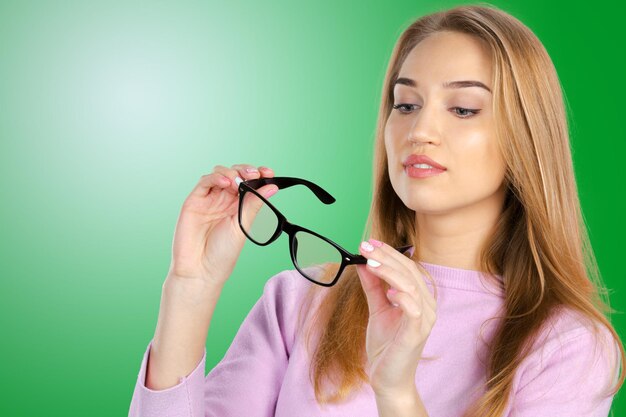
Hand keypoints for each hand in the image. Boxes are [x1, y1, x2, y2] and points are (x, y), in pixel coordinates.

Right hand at [166, 164, 277, 286]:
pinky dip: (215, 177)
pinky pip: (204, 182)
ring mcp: (208, 200)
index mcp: (238, 206)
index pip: (249, 183)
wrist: (201, 270)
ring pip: (219, 173)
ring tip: (238, 181)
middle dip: (246, 170)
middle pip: (235, 174)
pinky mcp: (194, 201)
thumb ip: (254, 204)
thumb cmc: (222, 253)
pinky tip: (226, 181)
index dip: (259, 175)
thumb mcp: (243, 226)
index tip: (269, 173)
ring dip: (231, 172)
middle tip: (255, 174)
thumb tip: (272, 187)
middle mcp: (223, 200)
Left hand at [356, 238, 436, 397]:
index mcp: (419, 297)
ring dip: (390, 272)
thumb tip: (363, 262)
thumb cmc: (385, 345)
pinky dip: (402, 297)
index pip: (407, 267)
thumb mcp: (376, 309)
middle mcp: (426, 305)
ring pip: (411, 286)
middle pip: (409, 272)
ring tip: (371, 263)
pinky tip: (388, 292)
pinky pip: (414, 310)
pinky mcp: (417, 334)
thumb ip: (372, 286)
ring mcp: (424, 319)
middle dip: (386, 257)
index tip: (368, 243)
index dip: (389, 253)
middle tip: (365, 247)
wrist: (387, 378)